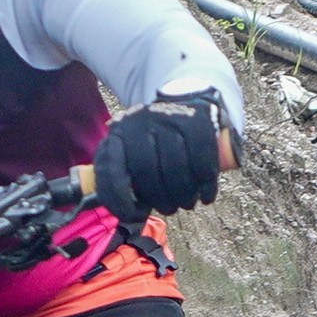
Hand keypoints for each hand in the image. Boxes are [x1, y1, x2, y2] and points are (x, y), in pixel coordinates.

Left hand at [90, 99, 225, 225]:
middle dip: (159, 198)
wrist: (184, 101)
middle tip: (169, 209)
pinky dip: (205, 185)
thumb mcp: (131, 151)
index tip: (133, 215)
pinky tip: (206, 196)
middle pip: (146, 171)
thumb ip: (123, 177)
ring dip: (183, 195)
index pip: (110, 169)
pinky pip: (202, 161)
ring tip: (186, 204)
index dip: (119, 198)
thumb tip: (126, 213)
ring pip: (175, 167)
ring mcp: (168, 119)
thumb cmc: (154, 140)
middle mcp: (140, 123)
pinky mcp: (197, 121)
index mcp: (118, 134)